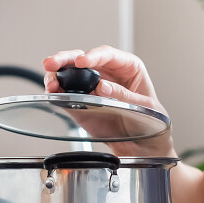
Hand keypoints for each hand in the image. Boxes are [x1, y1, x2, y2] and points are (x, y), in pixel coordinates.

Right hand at [41, 46, 176, 156]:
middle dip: (66, 59)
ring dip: (57, 76)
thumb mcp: (145, 107)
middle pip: (83, 59)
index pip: (108, 55)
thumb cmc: (152, 122)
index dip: (94, 55)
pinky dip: (56, 93)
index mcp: (127, 67)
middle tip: (53, 63)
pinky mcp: (81, 104)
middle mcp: (106, 73)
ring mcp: (91, 88)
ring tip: (51, 83)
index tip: (82, 61)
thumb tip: (101, 87)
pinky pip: (66, 95)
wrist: (145, 147)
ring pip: (70, 74)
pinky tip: (52, 93)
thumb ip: (123, 95)